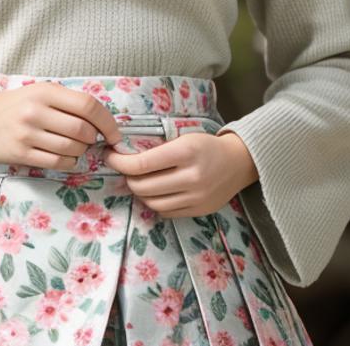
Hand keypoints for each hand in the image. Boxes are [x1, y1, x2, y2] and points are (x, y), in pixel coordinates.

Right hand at [0, 82, 124, 171]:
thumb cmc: (13, 105)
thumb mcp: (38, 92)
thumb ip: (67, 102)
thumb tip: (102, 122)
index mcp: (45, 91)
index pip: (88, 106)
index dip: (107, 122)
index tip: (114, 134)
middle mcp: (36, 110)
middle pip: (83, 130)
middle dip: (93, 139)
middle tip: (88, 140)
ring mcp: (27, 133)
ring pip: (72, 149)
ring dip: (80, 152)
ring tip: (73, 147)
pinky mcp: (21, 154)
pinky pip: (57, 163)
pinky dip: (68, 163)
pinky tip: (63, 157)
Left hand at [103, 130, 257, 218]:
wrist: (239, 162)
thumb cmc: (207, 145)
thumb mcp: (184, 138)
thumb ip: (158, 149)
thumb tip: (125, 158)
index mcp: (185, 153)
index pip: (142, 164)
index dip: (120, 162)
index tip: (111, 156)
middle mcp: (191, 178)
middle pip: (143, 186)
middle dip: (127, 178)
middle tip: (124, 169)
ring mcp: (196, 198)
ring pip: (152, 203)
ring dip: (140, 193)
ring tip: (138, 181)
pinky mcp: (199, 211)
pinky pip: (166, 212)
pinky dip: (155, 203)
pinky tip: (155, 192)